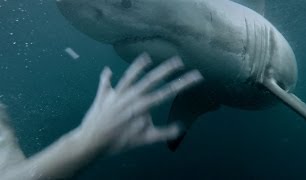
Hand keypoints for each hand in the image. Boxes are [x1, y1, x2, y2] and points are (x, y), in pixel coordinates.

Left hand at [80, 53, 202, 152]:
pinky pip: (105, 84)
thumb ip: (163, 133)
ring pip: (130, 76)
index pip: (167, 92)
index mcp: (142, 105)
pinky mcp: (103, 95)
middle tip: (179, 60)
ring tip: (147, 56)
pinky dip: (106, 78)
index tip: (196, 76)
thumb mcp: (144, 140)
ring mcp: (117, 94)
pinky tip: (108, 70)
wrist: (92, 141)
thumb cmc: (119, 142)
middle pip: (151, 79)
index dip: (183, 83)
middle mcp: (131, 96)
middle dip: (167, 69)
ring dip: (138, 66)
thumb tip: (180, 128)